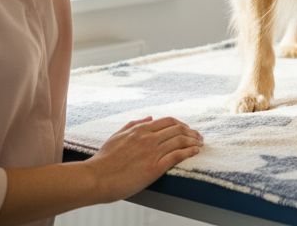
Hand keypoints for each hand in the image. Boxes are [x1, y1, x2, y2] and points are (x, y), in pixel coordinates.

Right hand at [85, 116, 202, 202]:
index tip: (188, 129)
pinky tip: (195, 152)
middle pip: (178, 129)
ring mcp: (152, 152)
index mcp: (140, 130)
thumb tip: (149, 117)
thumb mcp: (117, 136)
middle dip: (192, 132)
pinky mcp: (154, 168)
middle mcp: (148, 138)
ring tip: (200, 144)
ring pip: (180, 140)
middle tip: (199, 136)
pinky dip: (189, 152)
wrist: (96, 178)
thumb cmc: (103, 160)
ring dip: (194, 141)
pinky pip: (177, 156)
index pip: (168, 121)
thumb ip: (133, 125)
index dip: (181, 124)